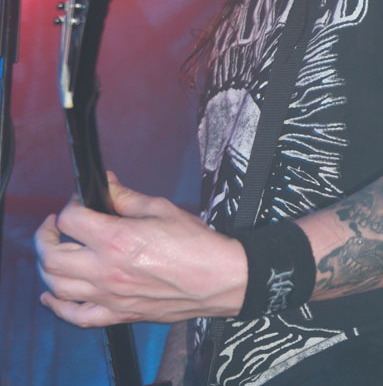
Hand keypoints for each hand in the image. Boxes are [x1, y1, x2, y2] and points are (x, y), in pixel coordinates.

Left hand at [34, 173, 246, 327]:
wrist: (217, 278)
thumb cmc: (195, 243)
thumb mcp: (159, 208)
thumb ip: (125, 196)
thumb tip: (106, 185)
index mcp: (117, 239)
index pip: (70, 220)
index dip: (71, 205)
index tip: (81, 202)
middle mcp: (107, 270)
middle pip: (52, 256)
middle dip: (46, 236)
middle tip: (55, 225)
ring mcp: (110, 296)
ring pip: (56, 287)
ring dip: (47, 266)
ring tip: (55, 251)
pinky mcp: (118, 314)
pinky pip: (76, 317)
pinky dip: (57, 306)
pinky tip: (52, 294)